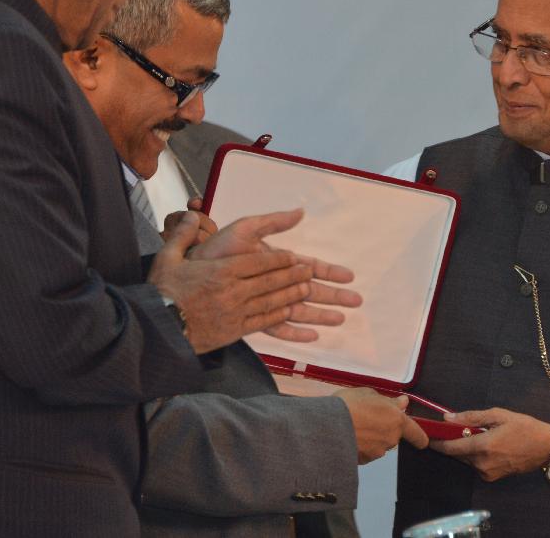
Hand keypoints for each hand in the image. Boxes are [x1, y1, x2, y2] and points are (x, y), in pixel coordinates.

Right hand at [149, 212, 312, 353]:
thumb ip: (183, 234)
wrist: (156, 329)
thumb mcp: (168, 257)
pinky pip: (262, 323)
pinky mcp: (233, 332)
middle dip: (292, 275)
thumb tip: (193, 215)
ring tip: (307, 289)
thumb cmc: (161, 292)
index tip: (293, 256)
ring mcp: (235, 313)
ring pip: (271, 302)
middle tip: (310, 270)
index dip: (279, 259)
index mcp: (220, 271)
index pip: (258, 262)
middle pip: (270, 281)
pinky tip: (289, 313)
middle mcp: (232, 291)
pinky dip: (279, 317)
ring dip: (291, 295)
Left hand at [190, 208, 359, 341]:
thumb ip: (274, 222)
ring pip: (300, 309)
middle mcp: (274, 282)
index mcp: (276, 261)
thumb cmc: (218, 248)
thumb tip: (301, 212)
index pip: (309, 267)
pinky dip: (296, 331)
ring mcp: (264, 300)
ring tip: (341, 319)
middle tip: (357, 301)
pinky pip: (278, 326)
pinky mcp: (252, 316)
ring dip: (321, 314)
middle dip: (334, 295)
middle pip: (310, 290)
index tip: (349, 276)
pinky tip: (312, 336)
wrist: (193, 270)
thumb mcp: (247, 228)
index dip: (330, 272)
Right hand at [334, 388, 428, 463]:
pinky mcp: (363, 461)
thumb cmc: (350, 404)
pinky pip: (365, 452)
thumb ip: (389, 401)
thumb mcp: (369, 394)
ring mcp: (377, 452)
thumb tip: (403, 403)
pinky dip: (360, 447)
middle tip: (367, 418)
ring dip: (371, 438)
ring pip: (378, 444)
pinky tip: (347, 437)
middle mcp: (391, 439)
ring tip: (353, 426)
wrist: (327, 426)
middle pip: (392, 436)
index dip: (420, 437)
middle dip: (384, 429)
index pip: (416, 433)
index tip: (423, 441)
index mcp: (396, 420)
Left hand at [429, 407, 549, 481]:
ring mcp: (488, 473)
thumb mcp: (498, 415)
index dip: (437, 443)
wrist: (547, 447)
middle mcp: (482, 463)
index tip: (428, 436)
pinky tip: (483, 444)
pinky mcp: (493, 477)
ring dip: (464, 449)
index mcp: (483, 446)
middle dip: (451, 443)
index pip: (451, 448)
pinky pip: (476, 465)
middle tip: (449, 430)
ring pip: (466, 460)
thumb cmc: (524, 427)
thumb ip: (471, 417)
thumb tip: (447, 418)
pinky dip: (474, 455)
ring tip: (472, 434)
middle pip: (457, 455)